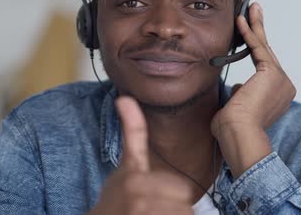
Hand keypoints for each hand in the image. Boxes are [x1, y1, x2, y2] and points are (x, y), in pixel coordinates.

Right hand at [89, 97, 193, 214]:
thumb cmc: (116, 197)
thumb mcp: (125, 165)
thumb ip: (132, 132)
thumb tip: (125, 98)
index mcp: (135, 177)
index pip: (181, 190)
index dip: (175, 196)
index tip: (158, 199)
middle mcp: (137, 196)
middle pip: (183, 204)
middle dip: (173, 208)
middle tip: (153, 209)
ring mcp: (141, 212)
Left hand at [211, 2, 295, 176]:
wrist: (238, 135)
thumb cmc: (233, 130)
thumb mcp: (237, 110)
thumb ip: (241, 97)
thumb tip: (238, 89)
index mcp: (277, 96)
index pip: (264, 67)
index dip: (256, 48)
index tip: (250, 33)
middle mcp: (284, 87)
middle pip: (268, 52)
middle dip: (259, 30)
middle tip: (255, 10)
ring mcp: (281, 79)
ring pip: (264, 47)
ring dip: (256, 26)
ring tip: (251, 7)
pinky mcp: (272, 73)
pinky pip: (258, 48)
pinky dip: (249, 33)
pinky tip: (241, 20)